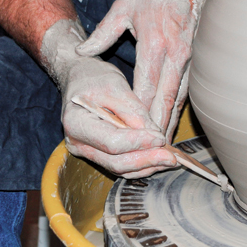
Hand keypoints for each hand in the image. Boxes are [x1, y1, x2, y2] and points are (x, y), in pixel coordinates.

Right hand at [41, 20, 176, 177]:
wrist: (81, 79)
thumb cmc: (95, 78)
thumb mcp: (116, 86)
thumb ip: (134, 112)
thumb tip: (154, 135)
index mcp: (76, 123)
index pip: (111, 142)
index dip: (139, 143)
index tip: (160, 138)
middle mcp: (77, 143)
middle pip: (115, 162)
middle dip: (146, 160)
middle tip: (171, 157)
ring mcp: (87, 151)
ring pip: (120, 169)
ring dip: (147, 166)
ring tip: (169, 159)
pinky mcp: (98, 154)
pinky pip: (121, 165)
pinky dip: (141, 164)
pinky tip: (158, 158)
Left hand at [75, 0, 204, 140]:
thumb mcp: (123, 7)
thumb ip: (102, 32)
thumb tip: (82, 51)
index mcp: (154, 42)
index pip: (146, 83)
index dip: (139, 109)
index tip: (131, 129)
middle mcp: (175, 54)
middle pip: (165, 97)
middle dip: (156, 124)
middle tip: (147, 148)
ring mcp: (189, 59)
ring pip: (179, 98)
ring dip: (169, 121)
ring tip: (159, 145)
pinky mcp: (197, 63)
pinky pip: (187, 92)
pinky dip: (178, 110)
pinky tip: (171, 125)